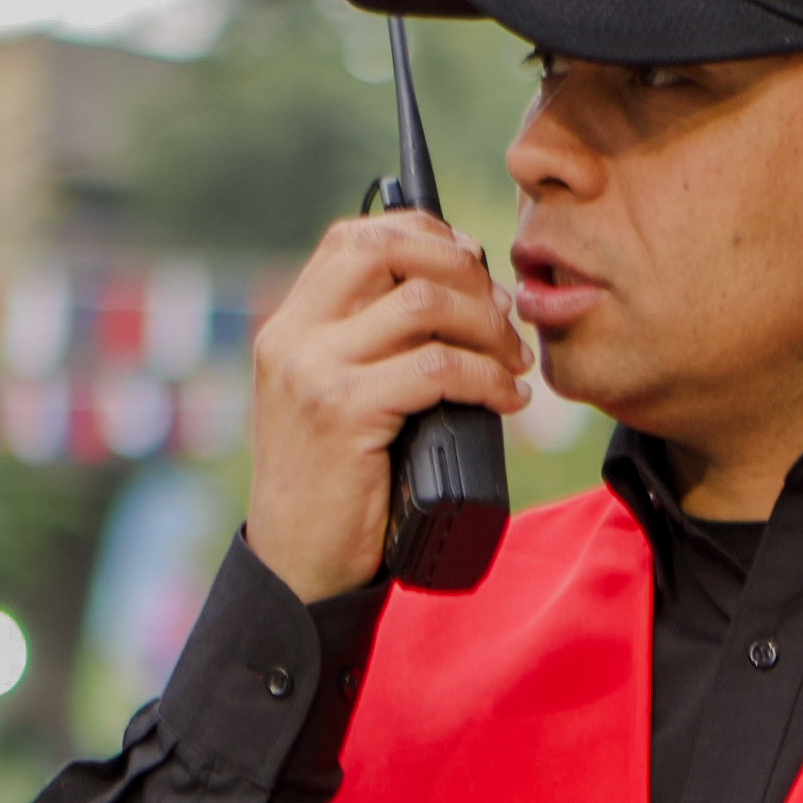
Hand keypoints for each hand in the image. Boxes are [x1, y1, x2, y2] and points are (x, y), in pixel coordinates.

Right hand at [247, 211, 529, 601]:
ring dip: (487, 326)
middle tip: (502, 310)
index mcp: (289, 326)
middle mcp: (293, 336)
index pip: (355, 237)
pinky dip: (488, 378)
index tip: (474, 265)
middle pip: (387, 250)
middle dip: (461, 269)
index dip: (425, 236)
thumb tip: (456, 296)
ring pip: (423, 304)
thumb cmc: (334, 488)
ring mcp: (313, 370)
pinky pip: (439, 367)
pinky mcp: (344, 410)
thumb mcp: (334, 402)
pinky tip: (508, 398)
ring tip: (513, 361)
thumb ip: (366, 349)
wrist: (298, 565)